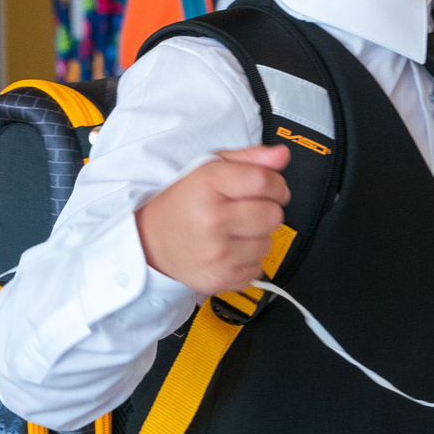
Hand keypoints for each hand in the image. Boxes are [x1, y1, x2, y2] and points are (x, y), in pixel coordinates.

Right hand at [135, 144, 290, 296]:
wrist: (151, 242)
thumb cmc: (183, 203)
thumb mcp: (210, 169)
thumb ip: (250, 159)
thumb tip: (282, 155)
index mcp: (207, 185)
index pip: (265, 181)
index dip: (276, 184)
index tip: (268, 188)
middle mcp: (211, 220)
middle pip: (273, 214)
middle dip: (266, 210)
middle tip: (245, 210)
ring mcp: (217, 253)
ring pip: (268, 242)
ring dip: (257, 237)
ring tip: (233, 231)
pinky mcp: (221, 277)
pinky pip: (258, 267)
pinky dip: (248, 260)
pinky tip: (229, 250)